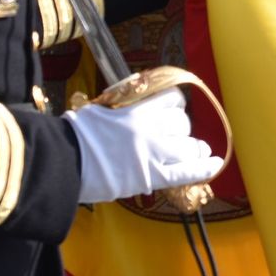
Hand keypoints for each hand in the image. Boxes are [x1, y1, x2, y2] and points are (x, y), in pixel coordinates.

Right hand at [63, 89, 223, 204]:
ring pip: (189, 147)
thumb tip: (137, 98)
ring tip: (198, 152)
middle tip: (178, 138)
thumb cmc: (75, 136)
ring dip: (194, 150)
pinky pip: (185, 172)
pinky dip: (203, 168)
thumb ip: (124, 105)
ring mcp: (151, 153)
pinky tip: (215, 164)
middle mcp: (149, 128)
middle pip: (183, 124)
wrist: (60, 162)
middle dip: (183, 131)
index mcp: (136, 109)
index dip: (176, 107)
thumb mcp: (101, 109)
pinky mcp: (150, 177)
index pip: (173, 100)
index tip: (174, 112)